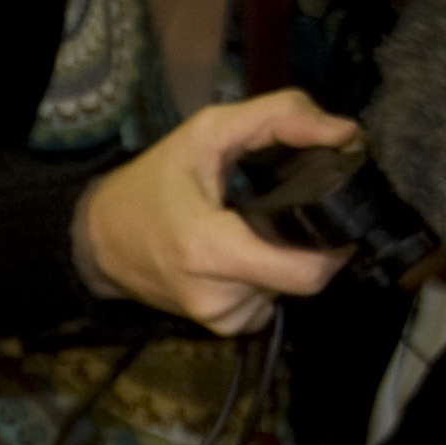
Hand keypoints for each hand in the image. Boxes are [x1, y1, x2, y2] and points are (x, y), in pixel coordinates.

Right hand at [76, 89, 359, 334]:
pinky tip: (243, 255)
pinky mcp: (219, 327)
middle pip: (304, 279)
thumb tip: (346, 133)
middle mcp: (216, 297)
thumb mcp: (209, 130)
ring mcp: (217, 318)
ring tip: (256, 229)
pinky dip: (267, 280)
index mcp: (211, 251)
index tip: (336, 211)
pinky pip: (267, 304)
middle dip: (308, 244)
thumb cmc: (154, 182)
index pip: (307, 273)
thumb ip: (280, 117)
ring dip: (284, 259)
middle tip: (288, 210)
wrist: (100, 237)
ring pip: (287, 290)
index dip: (335, 245)